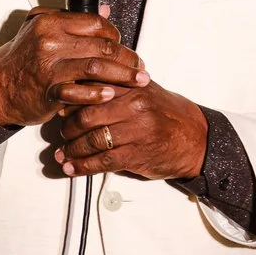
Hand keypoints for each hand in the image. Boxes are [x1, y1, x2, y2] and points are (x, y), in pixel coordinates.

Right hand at [0, 10, 146, 127]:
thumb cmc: (21, 58)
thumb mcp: (40, 28)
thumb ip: (72, 19)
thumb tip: (106, 10)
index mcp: (51, 22)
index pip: (96, 23)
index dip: (116, 35)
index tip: (123, 46)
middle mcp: (51, 41)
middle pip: (102, 46)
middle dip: (127, 57)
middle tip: (140, 66)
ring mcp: (50, 66)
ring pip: (97, 67)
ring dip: (122, 76)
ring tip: (137, 80)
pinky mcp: (48, 90)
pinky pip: (79, 92)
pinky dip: (97, 94)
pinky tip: (111, 95)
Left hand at [54, 83, 210, 181]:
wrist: (196, 138)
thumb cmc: (168, 115)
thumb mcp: (146, 90)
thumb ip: (117, 85)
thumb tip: (80, 88)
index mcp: (132, 87)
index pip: (92, 89)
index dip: (70, 100)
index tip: (59, 108)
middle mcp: (134, 106)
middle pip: (87, 116)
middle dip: (67, 128)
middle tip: (60, 134)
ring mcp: (136, 131)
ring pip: (92, 140)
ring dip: (72, 150)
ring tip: (62, 154)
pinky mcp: (137, 154)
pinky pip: (103, 161)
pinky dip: (83, 166)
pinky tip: (72, 168)